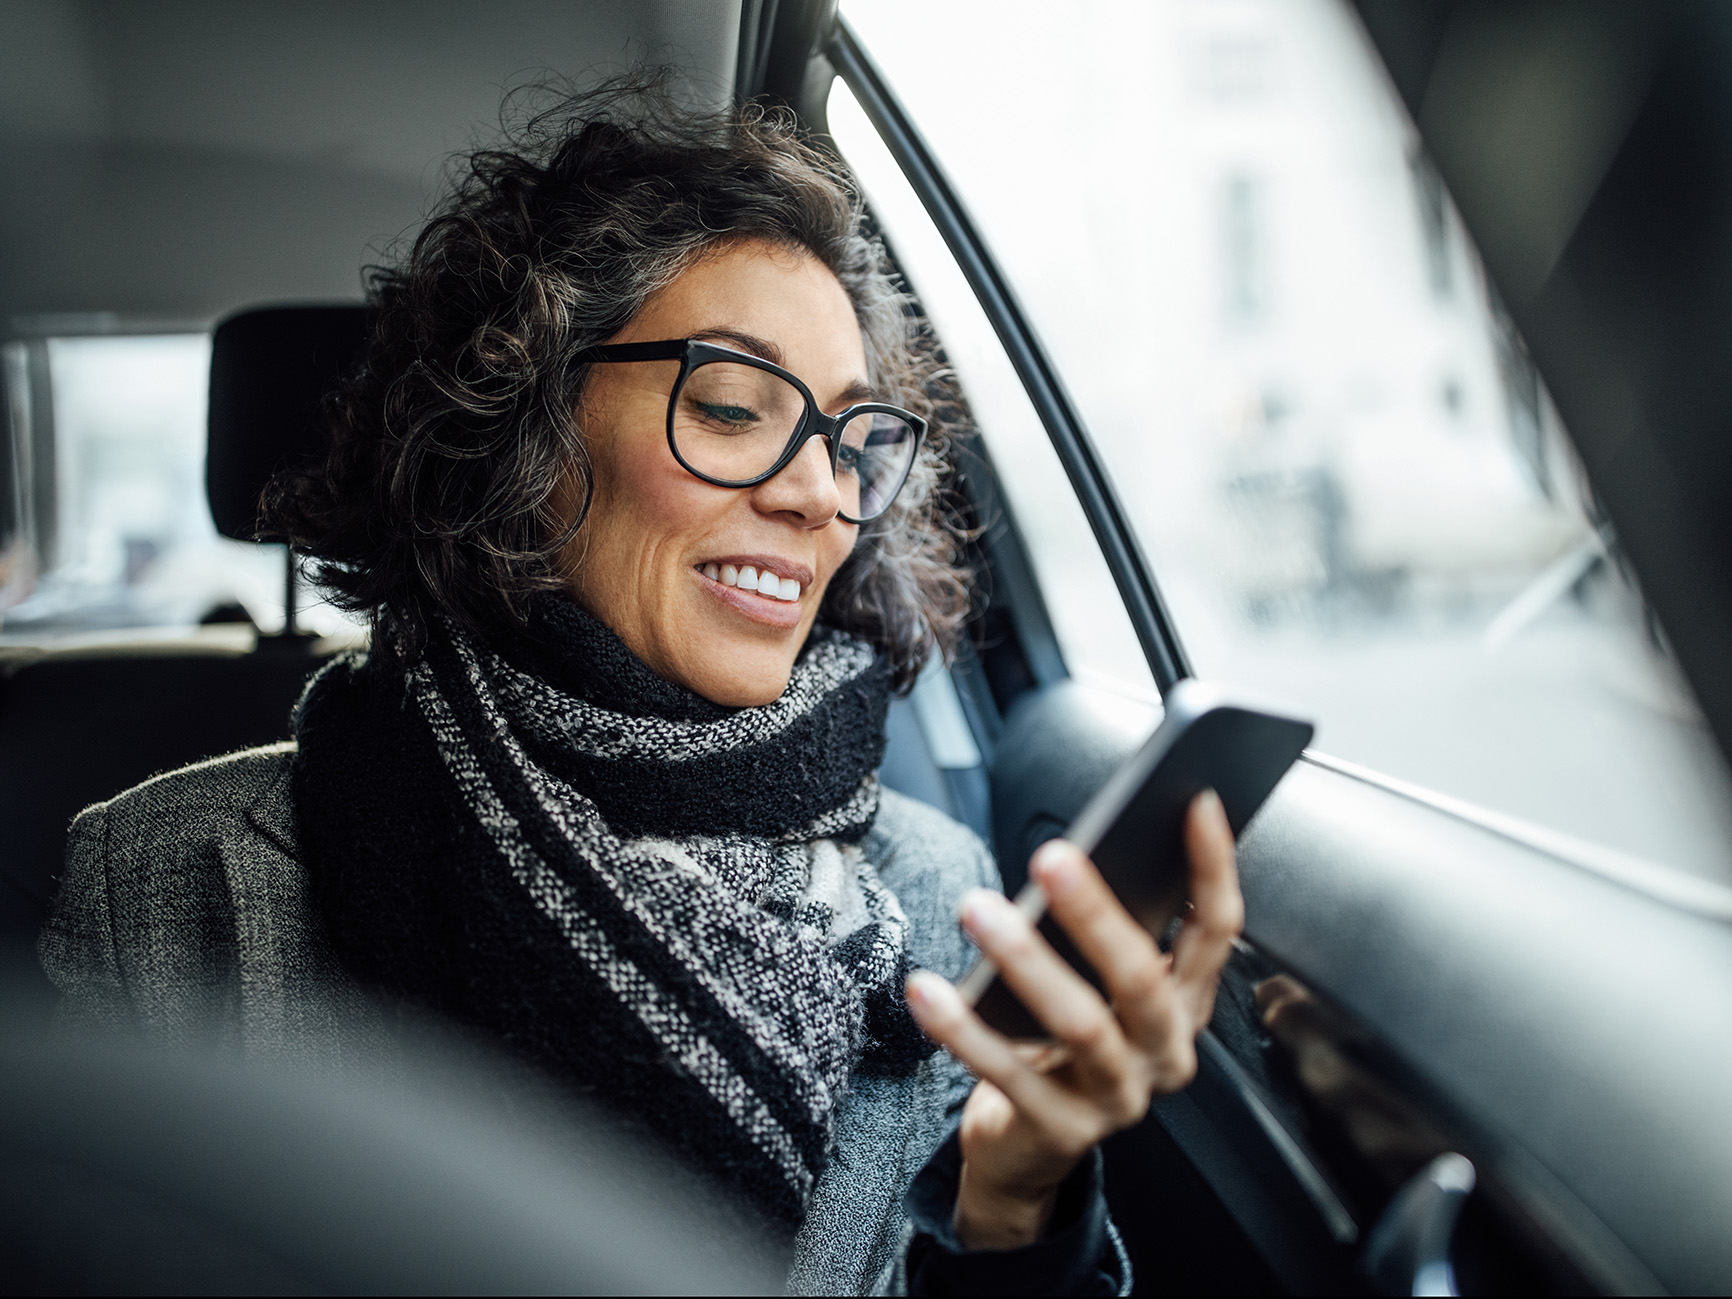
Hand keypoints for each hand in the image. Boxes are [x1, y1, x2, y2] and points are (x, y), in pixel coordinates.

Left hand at [905, 789, 1241, 1249]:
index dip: (1212, 869)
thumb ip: (1106, 932)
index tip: (1195, 802)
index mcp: (1185, 1005)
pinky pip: (1006, 1073)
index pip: (1216, 932)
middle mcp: (1163, 1052)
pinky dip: (963, 1029)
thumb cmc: (1063, 1039)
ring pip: (1079, 1025)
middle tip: (1052, 858)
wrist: (1029, 1144)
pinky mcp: (1061, 1130)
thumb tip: (1077, 852)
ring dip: (1026, 961)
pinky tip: (928, 988)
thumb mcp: (1101, 985)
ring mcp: (1118, 1098)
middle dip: (1096, 913)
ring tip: (978, 910)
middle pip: (1141, 980)